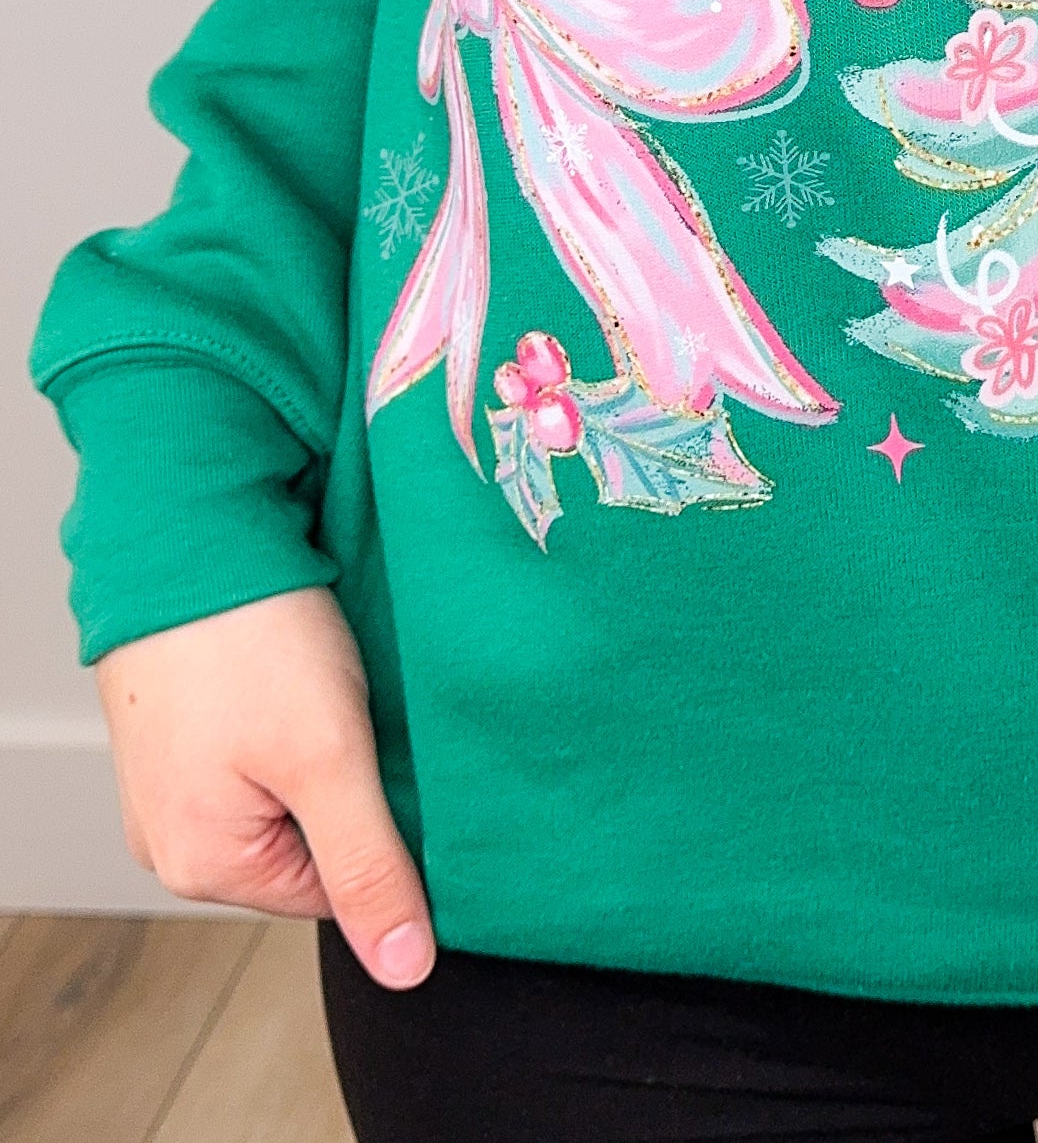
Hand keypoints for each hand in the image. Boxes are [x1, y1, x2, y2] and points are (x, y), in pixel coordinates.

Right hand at [95, 585, 434, 988]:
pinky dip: (296, 710)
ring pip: (290, 789)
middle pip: (311, 843)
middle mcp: (175, 835)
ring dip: (327, 743)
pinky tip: (306, 667)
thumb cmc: (250, 638)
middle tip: (365, 715)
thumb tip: (404, 970)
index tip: (402, 766)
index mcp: (203, 865)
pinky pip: (261, 746)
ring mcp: (175, 777)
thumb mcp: (330, 760)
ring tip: (331, 683)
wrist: (189, 524)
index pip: (336, 890)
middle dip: (353, 784)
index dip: (386, 831)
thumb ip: (370, 868)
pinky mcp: (186, 723)